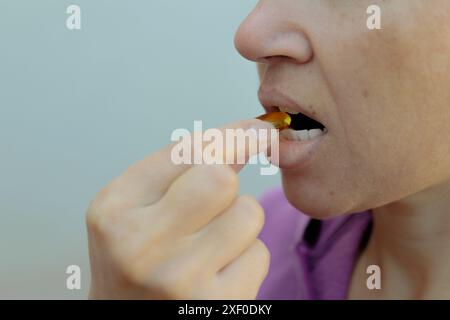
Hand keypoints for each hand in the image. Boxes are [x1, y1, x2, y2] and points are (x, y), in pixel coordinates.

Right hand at [86, 119, 274, 298]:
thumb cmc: (135, 259)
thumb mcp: (132, 208)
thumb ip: (177, 170)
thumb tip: (246, 135)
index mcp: (115, 208)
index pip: (187, 152)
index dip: (233, 134)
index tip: (258, 128)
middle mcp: (142, 244)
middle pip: (220, 179)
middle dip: (232, 174)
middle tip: (232, 179)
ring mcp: (180, 279)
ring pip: (248, 214)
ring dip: (240, 218)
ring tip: (213, 238)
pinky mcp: (216, 305)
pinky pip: (259, 254)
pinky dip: (247, 255)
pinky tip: (220, 269)